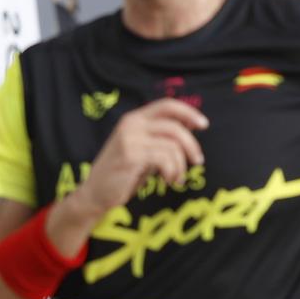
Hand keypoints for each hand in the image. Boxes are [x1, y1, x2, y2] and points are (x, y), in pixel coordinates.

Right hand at [70, 99, 209, 219]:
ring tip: (176, 178)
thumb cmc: (124, 172)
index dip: (189, 112)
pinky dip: (172, 172)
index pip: (166, 105)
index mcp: (134, 119)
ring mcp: (129, 139)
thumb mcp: (144, 149)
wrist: (95, 193)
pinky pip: (165, 159)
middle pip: (175, 127)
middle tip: (198, 161)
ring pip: (172, 146)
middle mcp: (131, 124)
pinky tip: (167, 180)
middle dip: (192, 146)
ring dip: (180, 165)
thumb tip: (192, 125)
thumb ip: (162, 137)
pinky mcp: (130, 155)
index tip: (204, 125)